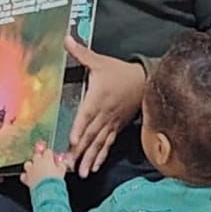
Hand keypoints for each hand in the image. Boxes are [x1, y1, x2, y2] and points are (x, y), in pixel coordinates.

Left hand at [20, 143, 66, 188]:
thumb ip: (61, 165)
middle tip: (44, 163)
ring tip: (35, 170)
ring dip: (31, 166)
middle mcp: (37, 163)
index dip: (50, 155)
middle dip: (40, 158)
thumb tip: (61, 163)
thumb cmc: (55, 181)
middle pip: (36, 156)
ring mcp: (31, 170)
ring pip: (28, 164)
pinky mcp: (26, 178)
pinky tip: (29, 178)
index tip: (52, 158)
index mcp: (46, 159)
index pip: (47, 151)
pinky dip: (26, 176)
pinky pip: (23, 175)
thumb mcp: (62, 171)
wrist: (47, 191)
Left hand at [65, 36, 145, 178]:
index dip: (79, 127)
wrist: (144, 81)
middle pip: (90, 134)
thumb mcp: (99, 61)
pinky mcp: (116, 128)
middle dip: (79, 151)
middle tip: (69, 166)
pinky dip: (100, 157)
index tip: (72, 140)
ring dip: (89, 158)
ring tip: (81, 173)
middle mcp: (104, 114)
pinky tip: (93, 168)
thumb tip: (66, 38)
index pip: (86, 115)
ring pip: (98, 143)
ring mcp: (111, 123)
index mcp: (97, 98)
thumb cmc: (119, 72)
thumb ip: (81, 53)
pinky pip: (107, 145)